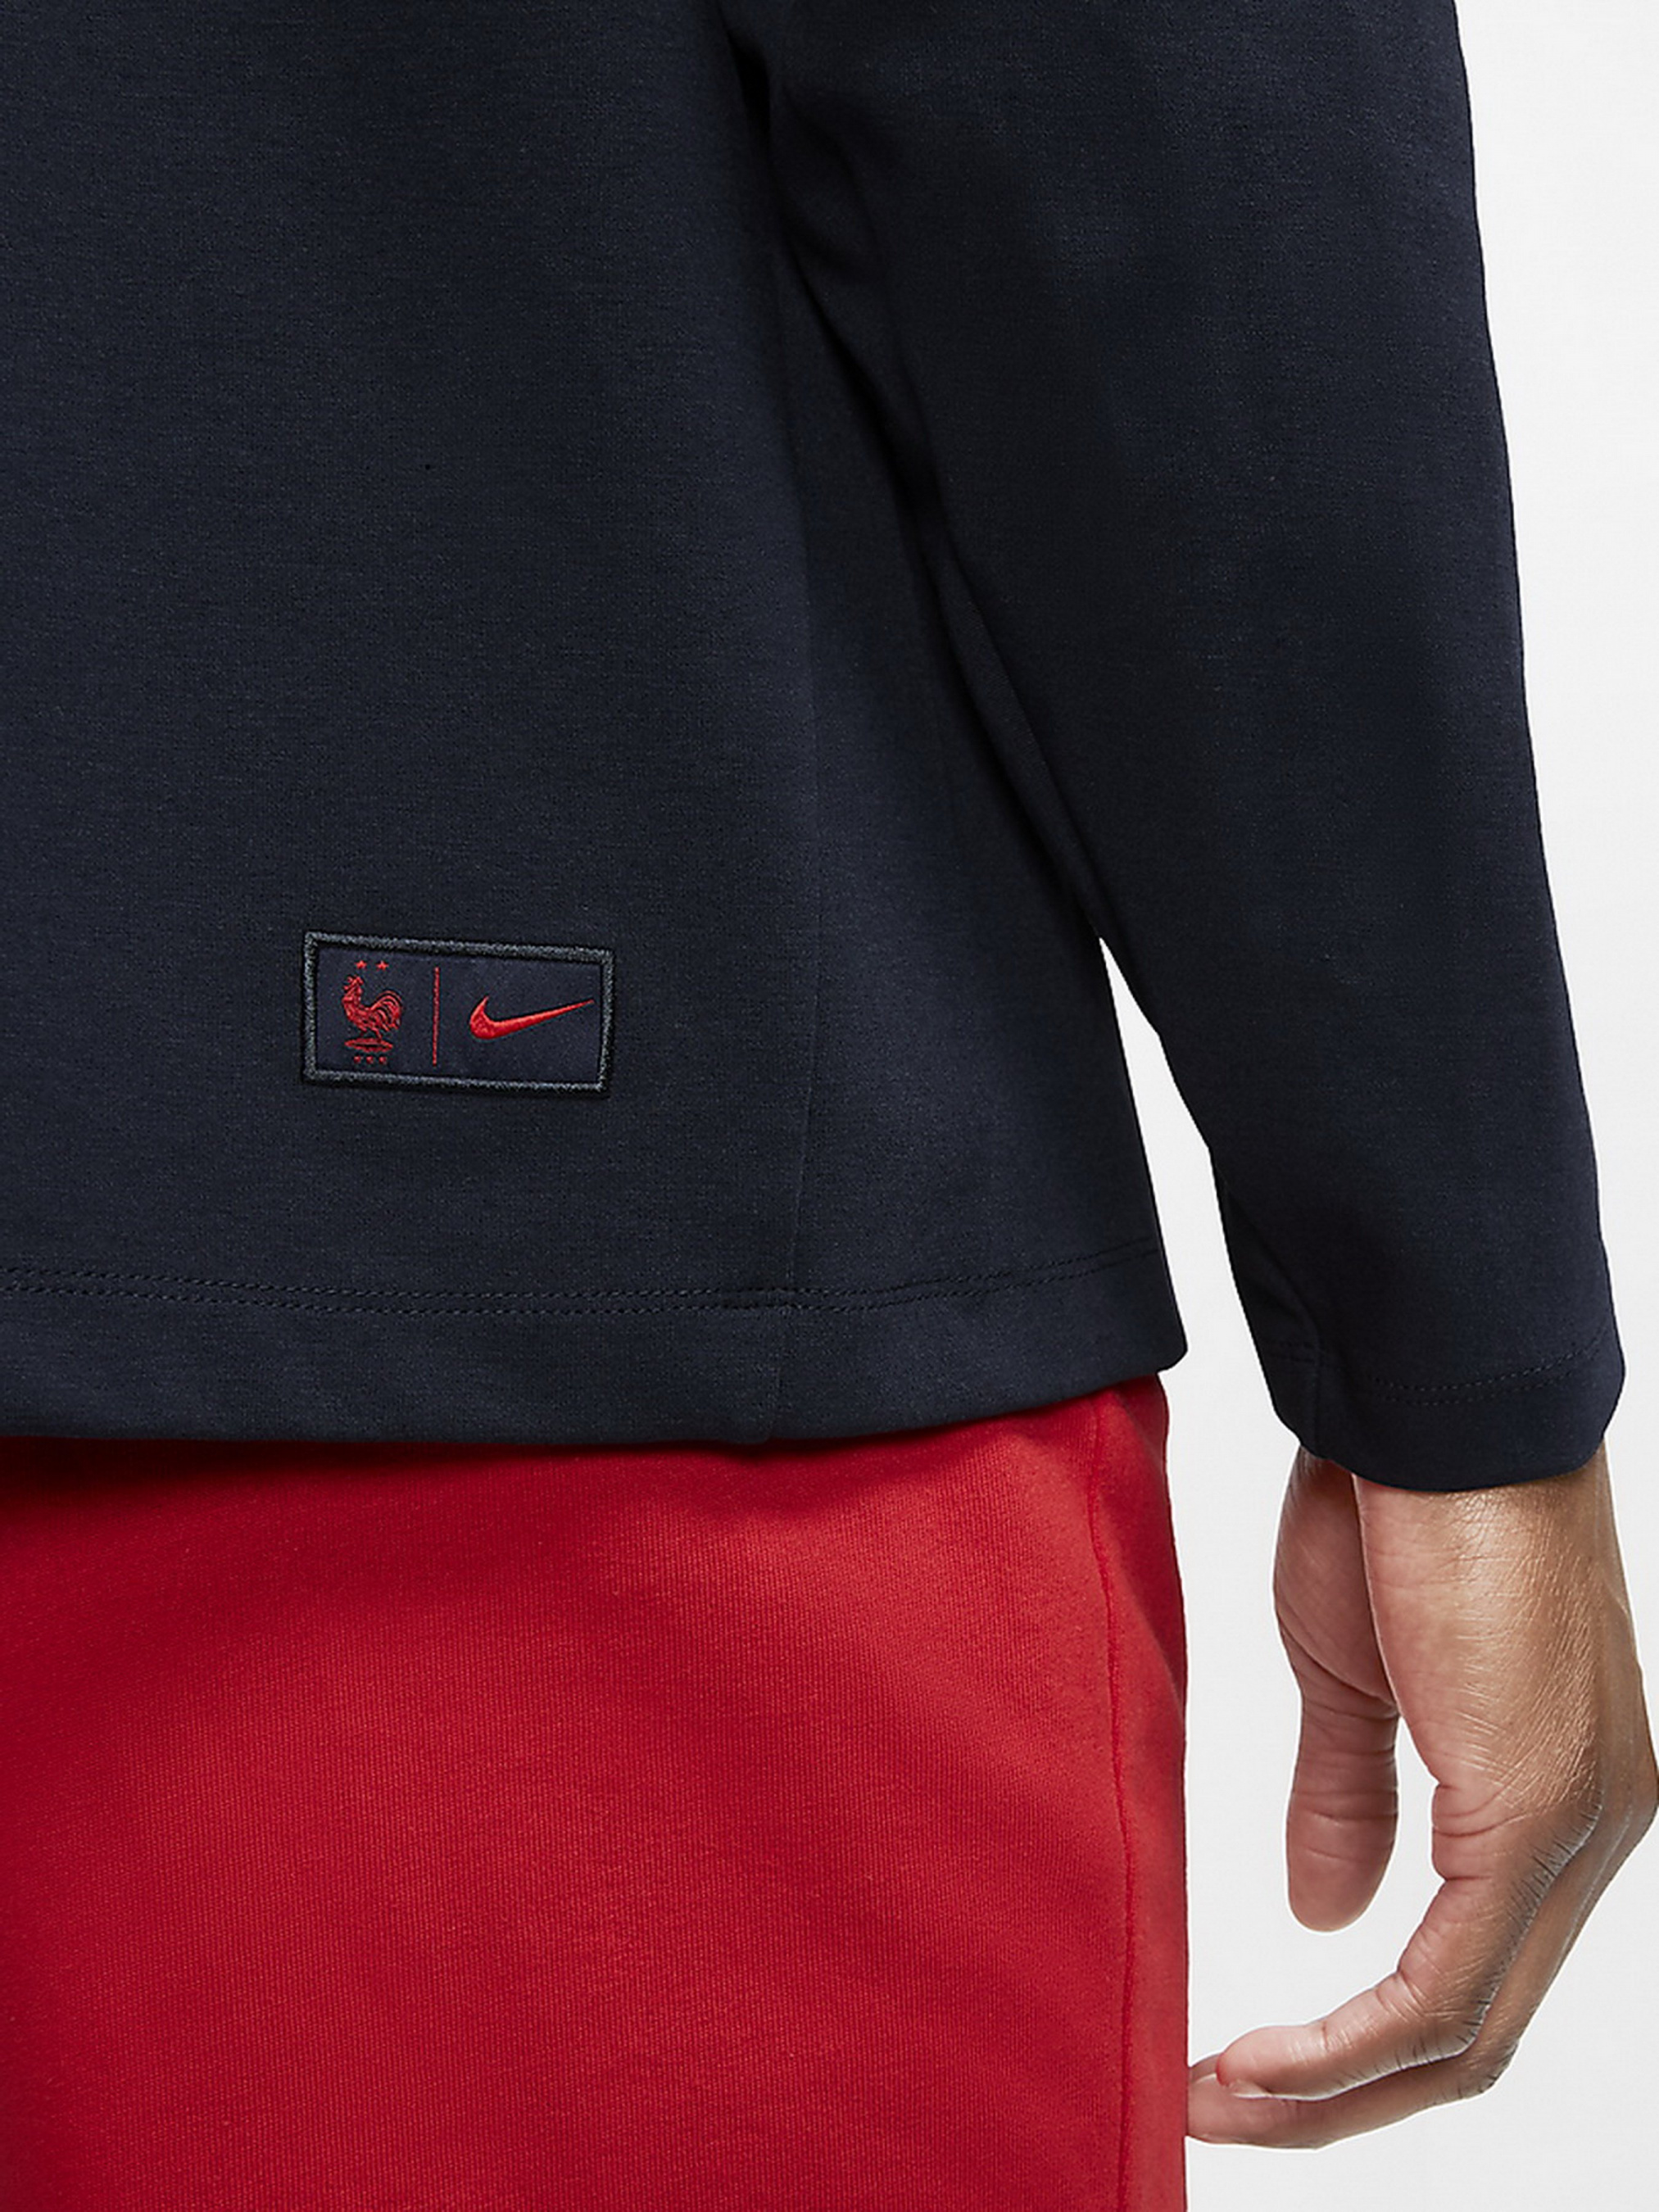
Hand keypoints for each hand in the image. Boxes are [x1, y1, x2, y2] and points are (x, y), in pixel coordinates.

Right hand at [1188, 1439, 1656, 2146]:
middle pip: (1480, 2031)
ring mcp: (1580, 1825)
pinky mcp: (1534, 1812)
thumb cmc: (1396, 1507)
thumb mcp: (1356, 1677)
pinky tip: (1267, 2060)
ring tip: (1219, 2097)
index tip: (1245, 2064)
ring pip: (1469, 2029)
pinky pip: (1447, 1983)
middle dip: (1340, 2097)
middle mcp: (1596, 1827)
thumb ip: (1350, 1797)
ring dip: (1332, 2090)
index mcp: (1558, 1792)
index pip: (1474, 1973)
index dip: (1358, 2045)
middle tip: (1219, 2108)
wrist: (1426, 1405)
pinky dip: (1349, 2046)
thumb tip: (1324, 1913)